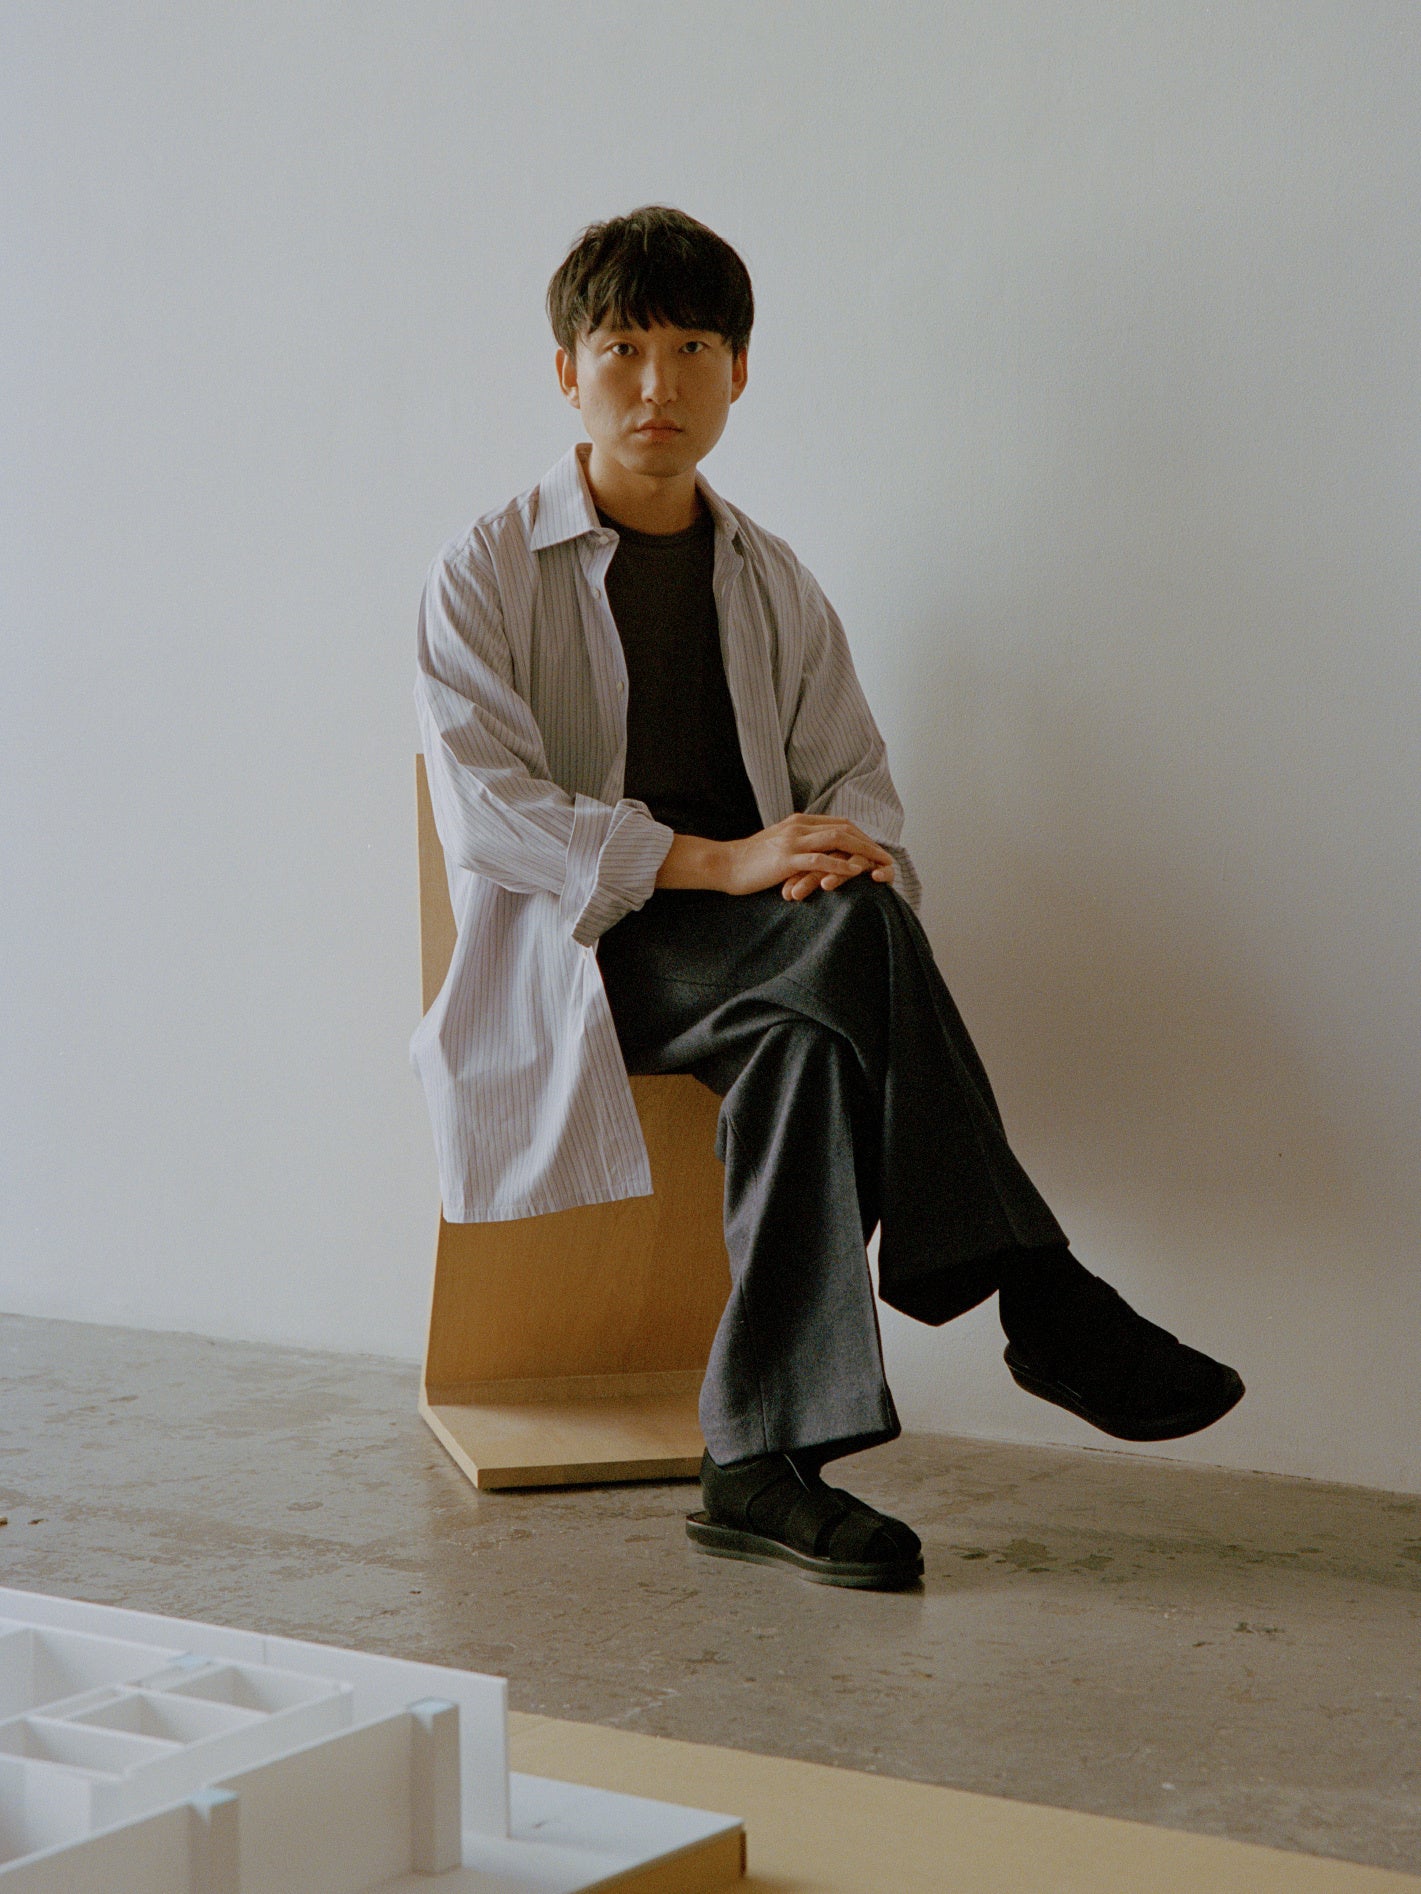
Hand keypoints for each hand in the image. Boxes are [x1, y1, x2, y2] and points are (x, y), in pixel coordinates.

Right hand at [719, 814, 895, 898]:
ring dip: (862, 852)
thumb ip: (799, 845)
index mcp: (799, 822)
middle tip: (887, 860)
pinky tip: (855, 874)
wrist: (724, 864)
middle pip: (844, 829)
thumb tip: (818, 855)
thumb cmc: (750, 861)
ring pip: (837, 840)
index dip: (862, 836)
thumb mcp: (778, 846)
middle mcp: (799, 826)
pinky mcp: (786, 858)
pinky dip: (840, 865)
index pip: (839, 824)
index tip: (876, 851)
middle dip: (869, 844)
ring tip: (879, 866)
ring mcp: (793, 841)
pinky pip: (820, 859)